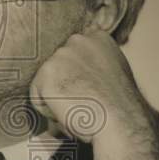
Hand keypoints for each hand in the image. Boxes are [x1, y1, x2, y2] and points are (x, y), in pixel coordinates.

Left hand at [29, 31, 158, 159]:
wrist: (120, 122)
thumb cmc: (119, 107)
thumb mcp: (113, 73)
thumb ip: (94, 65)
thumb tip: (78, 75)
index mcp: (97, 38)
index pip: (72, 55)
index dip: (77, 76)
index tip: (88, 89)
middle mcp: (77, 41)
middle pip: (57, 68)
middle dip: (65, 87)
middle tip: (85, 102)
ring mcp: (60, 56)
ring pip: (46, 84)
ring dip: (57, 100)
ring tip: (80, 108)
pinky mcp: (46, 74)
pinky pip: (38, 100)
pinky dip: (50, 112)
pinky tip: (69, 112)